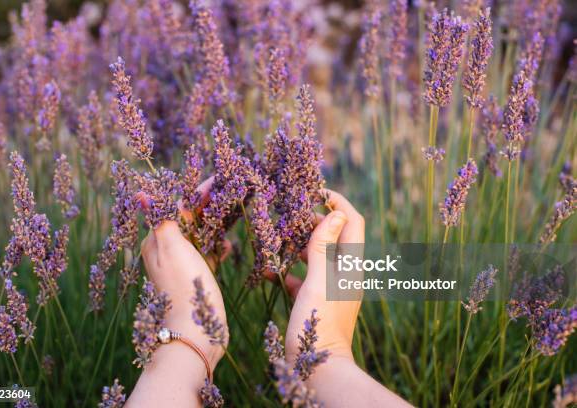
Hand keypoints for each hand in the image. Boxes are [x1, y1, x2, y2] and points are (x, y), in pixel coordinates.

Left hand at [139, 178, 227, 368]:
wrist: (194, 331)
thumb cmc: (183, 285)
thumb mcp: (172, 248)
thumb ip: (161, 219)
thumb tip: (140, 194)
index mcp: (156, 240)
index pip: (177, 207)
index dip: (197, 193)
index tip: (218, 181)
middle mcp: (166, 251)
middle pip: (188, 220)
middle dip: (207, 207)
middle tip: (230, 194)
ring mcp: (181, 266)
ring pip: (199, 236)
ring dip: (214, 226)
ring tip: (231, 219)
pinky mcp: (195, 279)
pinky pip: (205, 255)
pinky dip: (215, 248)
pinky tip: (225, 248)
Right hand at [285, 188, 364, 363]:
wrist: (318, 368)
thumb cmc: (319, 322)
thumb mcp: (319, 279)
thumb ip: (324, 246)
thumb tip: (333, 213)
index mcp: (351, 264)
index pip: (353, 221)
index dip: (338, 202)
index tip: (316, 191)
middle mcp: (344, 273)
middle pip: (334, 236)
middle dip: (313, 221)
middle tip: (290, 212)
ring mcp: (331, 288)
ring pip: (317, 256)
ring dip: (299, 245)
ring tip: (277, 236)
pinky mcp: (316, 302)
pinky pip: (304, 278)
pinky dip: (289, 271)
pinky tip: (268, 270)